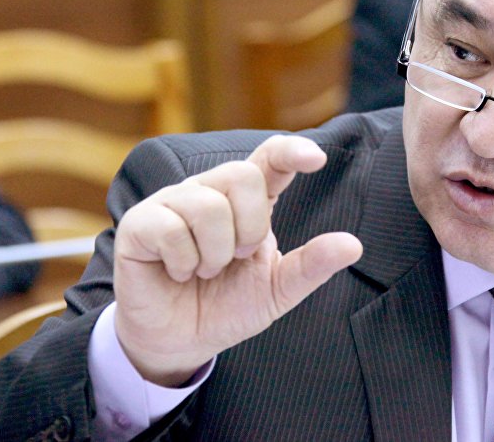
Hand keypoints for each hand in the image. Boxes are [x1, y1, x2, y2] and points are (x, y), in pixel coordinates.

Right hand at [112, 135, 362, 385]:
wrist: (181, 341)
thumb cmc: (228, 307)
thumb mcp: (278, 290)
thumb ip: (312, 265)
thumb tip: (353, 245)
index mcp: (246, 201)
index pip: (269, 158)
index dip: (291, 151)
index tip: (316, 159)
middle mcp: (209, 192)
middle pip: (241, 176)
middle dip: (250, 227)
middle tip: (237, 258)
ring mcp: (171, 204)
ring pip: (207, 204)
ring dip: (215, 252)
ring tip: (206, 271)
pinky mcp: (139, 225)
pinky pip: (170, 227)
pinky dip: (184, 260)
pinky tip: (179, 273)